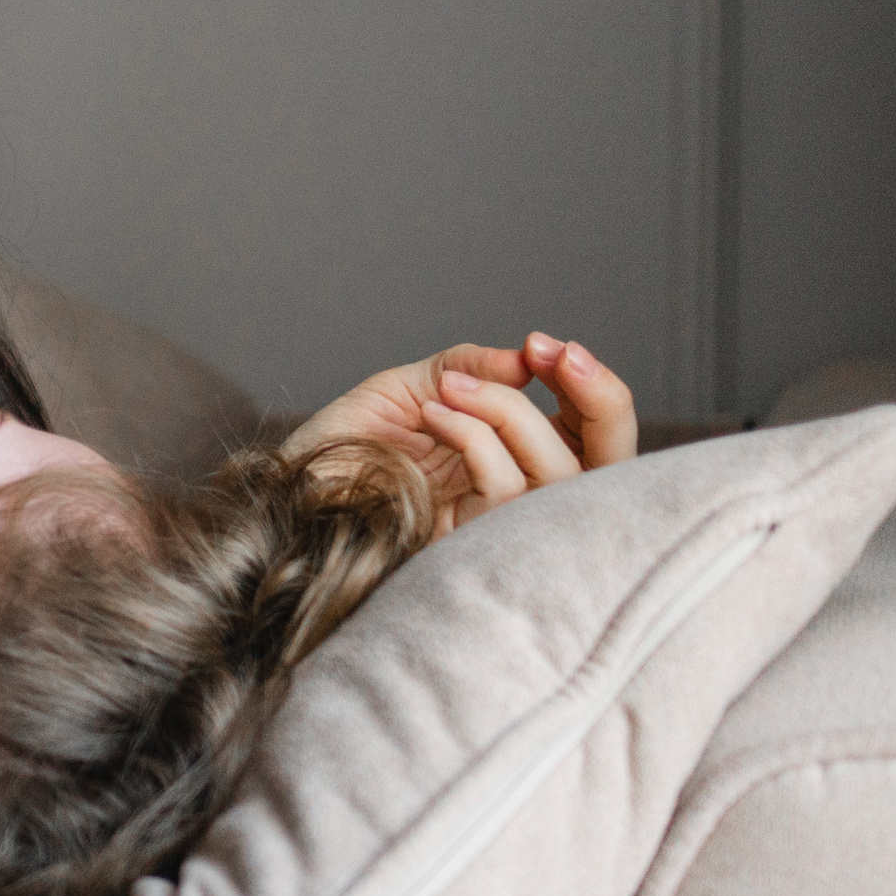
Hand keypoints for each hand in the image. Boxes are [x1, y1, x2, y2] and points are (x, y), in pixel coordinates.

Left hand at [283, 334, 636, 533]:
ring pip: (563, 476)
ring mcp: (496, 527)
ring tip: (447, 389)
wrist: (282, 494)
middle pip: (614, 468)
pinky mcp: (468, 547)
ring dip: (509, 412)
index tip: (548, 348)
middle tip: (556, 355)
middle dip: (602, 401)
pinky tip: (433, 414)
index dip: (592, 390)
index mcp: (512, 461)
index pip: (592, 437)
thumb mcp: (406, 390)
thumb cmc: (337, 448)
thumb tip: (529, 359)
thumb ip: (468, 369)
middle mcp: (517, 498)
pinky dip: (476, 436)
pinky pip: (509, 490)